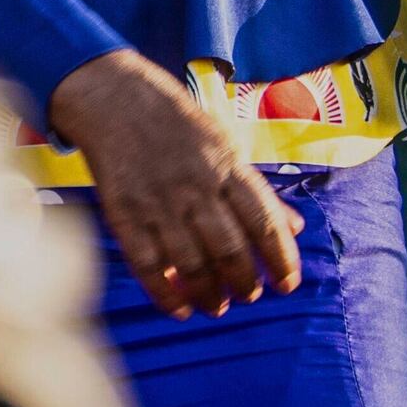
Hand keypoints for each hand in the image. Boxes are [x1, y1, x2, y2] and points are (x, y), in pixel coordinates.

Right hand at [47, 50, 304, 318]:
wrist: (113, 97)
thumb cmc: (176, 123)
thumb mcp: (226, 145)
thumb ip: (257, 190)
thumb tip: (294, 228)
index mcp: (227, 168)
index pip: (265, 224)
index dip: (281, 260)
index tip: (287, 285)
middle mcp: (195, 187)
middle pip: (230, 251)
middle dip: (244, 283)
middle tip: (248, 295)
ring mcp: (157, 200)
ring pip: (191, 264)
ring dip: (209, 294)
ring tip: (217, 305)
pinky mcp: (122, 211)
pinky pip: (146, 263)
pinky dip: (164, 294)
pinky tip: (179, 309)